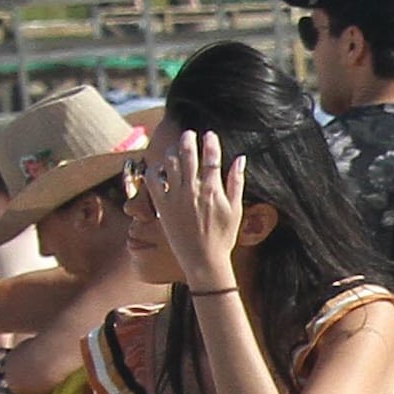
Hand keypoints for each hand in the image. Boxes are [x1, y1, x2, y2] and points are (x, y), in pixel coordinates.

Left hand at [147, 129, 246, 294]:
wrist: (203, 259)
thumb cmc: (223, 237)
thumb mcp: (236, 210)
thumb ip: (237, 182)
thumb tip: (240, 159)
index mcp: (213, 191)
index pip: (212, 159)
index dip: (211, 143)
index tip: (210, 135)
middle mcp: (193, 191)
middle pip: (189, 156)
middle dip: (188, 140)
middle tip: (188, 134)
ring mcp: (175, 197)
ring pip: (170, 164)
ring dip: (172, 153)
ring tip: (175, 150)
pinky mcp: (162, 206)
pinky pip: (152, 181)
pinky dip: (154, 171)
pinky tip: (160, 170)